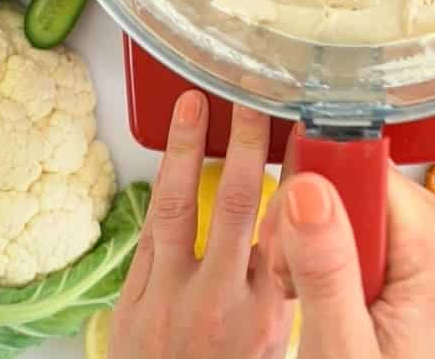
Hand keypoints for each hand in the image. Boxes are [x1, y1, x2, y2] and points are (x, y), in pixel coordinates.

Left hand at [111, 91, 294, 358]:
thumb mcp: (270, 341)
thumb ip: (277, 283)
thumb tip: (287, 224)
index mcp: (262, 312)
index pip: (283, 227)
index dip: (292, 176)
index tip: (302, 135)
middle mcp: (216, 298)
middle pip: (234, 202)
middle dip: (244, 143)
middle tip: (251, 100)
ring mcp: (168, 295)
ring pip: (177, 205)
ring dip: (184, 148)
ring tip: (192, 105)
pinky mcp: (133, 298)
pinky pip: (148, 233)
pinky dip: (159, 192)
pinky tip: (166, 161)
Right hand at [264, 166, 434, 358]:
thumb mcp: (341, 344)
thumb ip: (327, 268)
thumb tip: (310, 190)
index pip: (365, 172)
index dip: (315, 199)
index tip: (292, 244)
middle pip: (352, 179)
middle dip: (307, 224)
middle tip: (296, 281)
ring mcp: (429, 232)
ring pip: (344, 192)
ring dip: (309, 238)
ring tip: (308, 290)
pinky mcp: (409, 238)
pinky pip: (351, 210)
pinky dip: (323, 244)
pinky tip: (322, 283)